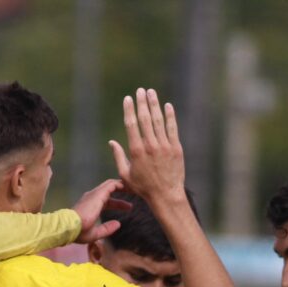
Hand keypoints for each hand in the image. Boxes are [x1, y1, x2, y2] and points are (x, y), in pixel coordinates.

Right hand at [72, 179, 132, 242]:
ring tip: (134, 187)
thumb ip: (106, 229)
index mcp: (91, 206)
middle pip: (110, 191)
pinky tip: (129, 187)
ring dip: (122, 186)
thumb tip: (118, 224)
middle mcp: (92, 197)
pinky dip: (121, 184)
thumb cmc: (79, 232)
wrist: (70, 226)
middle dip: (122, 192)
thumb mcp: (95, 233)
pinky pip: (112, 185)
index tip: (129, 208)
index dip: (118, 204)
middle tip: (134, 194)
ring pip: (111, 185)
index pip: (107, 202)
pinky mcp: (98, 194)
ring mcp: (94, 194)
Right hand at [109, 88, 184, 203]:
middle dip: (142, 102)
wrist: (166, 195)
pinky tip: (167, 106)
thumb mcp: (125, 175)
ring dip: (154, 104)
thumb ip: (118, 157)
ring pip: (158, 120)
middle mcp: (150, 146)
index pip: (131, 124)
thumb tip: (111, 142)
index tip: (128, 98)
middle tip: (140, 90)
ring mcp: (164, 146)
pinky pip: (172, 128)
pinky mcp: (176, 148)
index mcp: (136, 151)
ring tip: (151, 93)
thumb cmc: (144, 188)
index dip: (129, 109)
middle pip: (145, 118)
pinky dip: (170, 116)